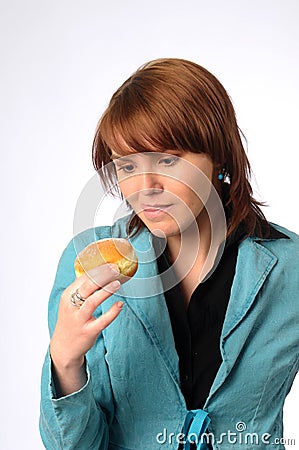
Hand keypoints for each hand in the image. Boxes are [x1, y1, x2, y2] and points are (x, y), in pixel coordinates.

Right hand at [50, 263, 121, 395]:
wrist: (63, 347)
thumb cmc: (70, 320)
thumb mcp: (71, 302)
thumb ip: (82, 288)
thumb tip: (98, 271)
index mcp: (68, 296)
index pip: (82, 278)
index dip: (97, 270)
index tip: (110, 263)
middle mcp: (72, 307)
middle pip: (86, 287)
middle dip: (102, 276)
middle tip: (115, 269)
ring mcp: (79, 320)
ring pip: (92, 302)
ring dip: (106, 291)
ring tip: (118, 283)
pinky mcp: (88, 331)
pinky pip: (102, 321)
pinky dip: (112, 312)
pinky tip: (120, 305)